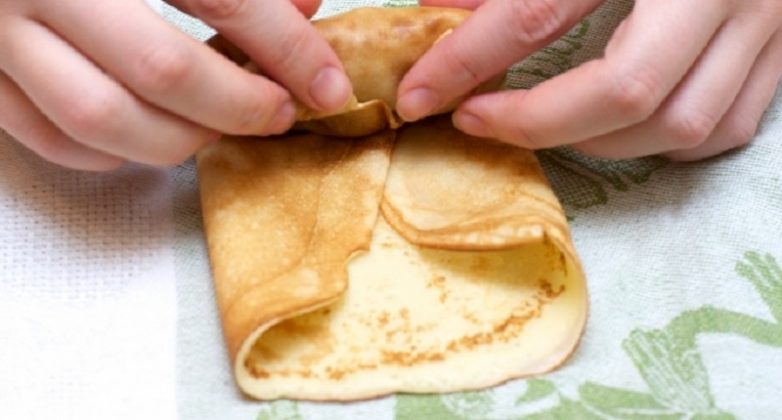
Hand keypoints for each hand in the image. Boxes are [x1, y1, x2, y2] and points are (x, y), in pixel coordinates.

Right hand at [0, 0, 351, 169]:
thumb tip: (303, 9)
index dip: (287, 48)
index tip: (328, 85)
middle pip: (161, 69)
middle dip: (238, 106)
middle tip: (278, 114)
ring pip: (101, 118)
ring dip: (179, 139)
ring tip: (216, 129)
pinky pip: (50, 137)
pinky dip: (111, 152)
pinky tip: (149, 136)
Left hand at [398, 0, 781, 160]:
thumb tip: (439, 11)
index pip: (537, 9)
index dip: (466, 60)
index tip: (419, 96)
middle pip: (626, 90)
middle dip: (537, 122)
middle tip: (478, 119)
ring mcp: (765, 19)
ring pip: (681, 123)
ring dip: (598, 141)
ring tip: (545, 124)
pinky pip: (727, 127)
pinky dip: (664, 141)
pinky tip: (621, 127)